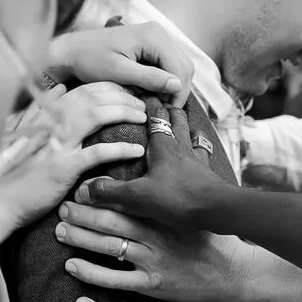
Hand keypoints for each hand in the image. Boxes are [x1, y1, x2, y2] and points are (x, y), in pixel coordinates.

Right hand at [0, 83, 145, 245]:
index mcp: (45, 114)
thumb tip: (60, 89)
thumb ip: (40, 110)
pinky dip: (121, 149)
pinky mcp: (62, 168)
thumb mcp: (24, 133)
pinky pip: (97, 152)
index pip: (82, 89)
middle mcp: (50, 123)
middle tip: (142, 102)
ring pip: (96, 116)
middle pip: (93, 96)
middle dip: (122, 95)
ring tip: (143, 118)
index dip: (109, 87)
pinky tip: (137, 150)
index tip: (127, 91)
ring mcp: (56, 144)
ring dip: (124, 113)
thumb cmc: (12, 169)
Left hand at [48, 23, 192, 105]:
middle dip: (178, 91)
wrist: (72, 50)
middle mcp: (159, 32)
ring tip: (158, 103)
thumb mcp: (118, 72)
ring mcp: (156, 36)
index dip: (178, 93)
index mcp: (153, 36)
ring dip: (172, 86)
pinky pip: (168, 64)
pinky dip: (165, 80)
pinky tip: (153, 92)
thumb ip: (149, 78)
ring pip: (179, 66)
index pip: (180, 68)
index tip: (167, 113)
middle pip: (184, 66)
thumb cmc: (90, 60)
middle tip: (164, 111)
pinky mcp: (151, 44)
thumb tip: (177, 85)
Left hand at [56, 200, 254, 301]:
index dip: (99, 195)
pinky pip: (116, 279)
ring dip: (80, 239)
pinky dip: (91, 272)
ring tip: (59, 233)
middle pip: (111, 221)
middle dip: (82, 214)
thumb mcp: (191, 214)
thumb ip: (168, 199)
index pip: (125, 201)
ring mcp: (154, 261)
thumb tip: (158, 175)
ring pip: (109, 247)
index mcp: (163, 215)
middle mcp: (156, 236)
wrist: (234, 273)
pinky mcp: (153, 284)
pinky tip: (72, 266)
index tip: (79, 190)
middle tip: (61, 209)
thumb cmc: (211, 241)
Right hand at [75, 98, 225, 228]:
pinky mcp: (209, 175)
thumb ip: (110, 192)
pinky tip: (195, 158)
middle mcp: (182, 147)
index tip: (142, 91)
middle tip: (162, 103)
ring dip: (185, 128)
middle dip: (169, 109)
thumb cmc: (179, 198)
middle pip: (177, 120)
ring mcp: (198, 160)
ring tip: (180, 126)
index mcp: (164, 146)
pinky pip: (203, 156)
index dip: (149, 102)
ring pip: (192, 135)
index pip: (156, 115)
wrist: (218, 210)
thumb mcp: (138, 197)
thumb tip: (83, 189)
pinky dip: (198, 151)